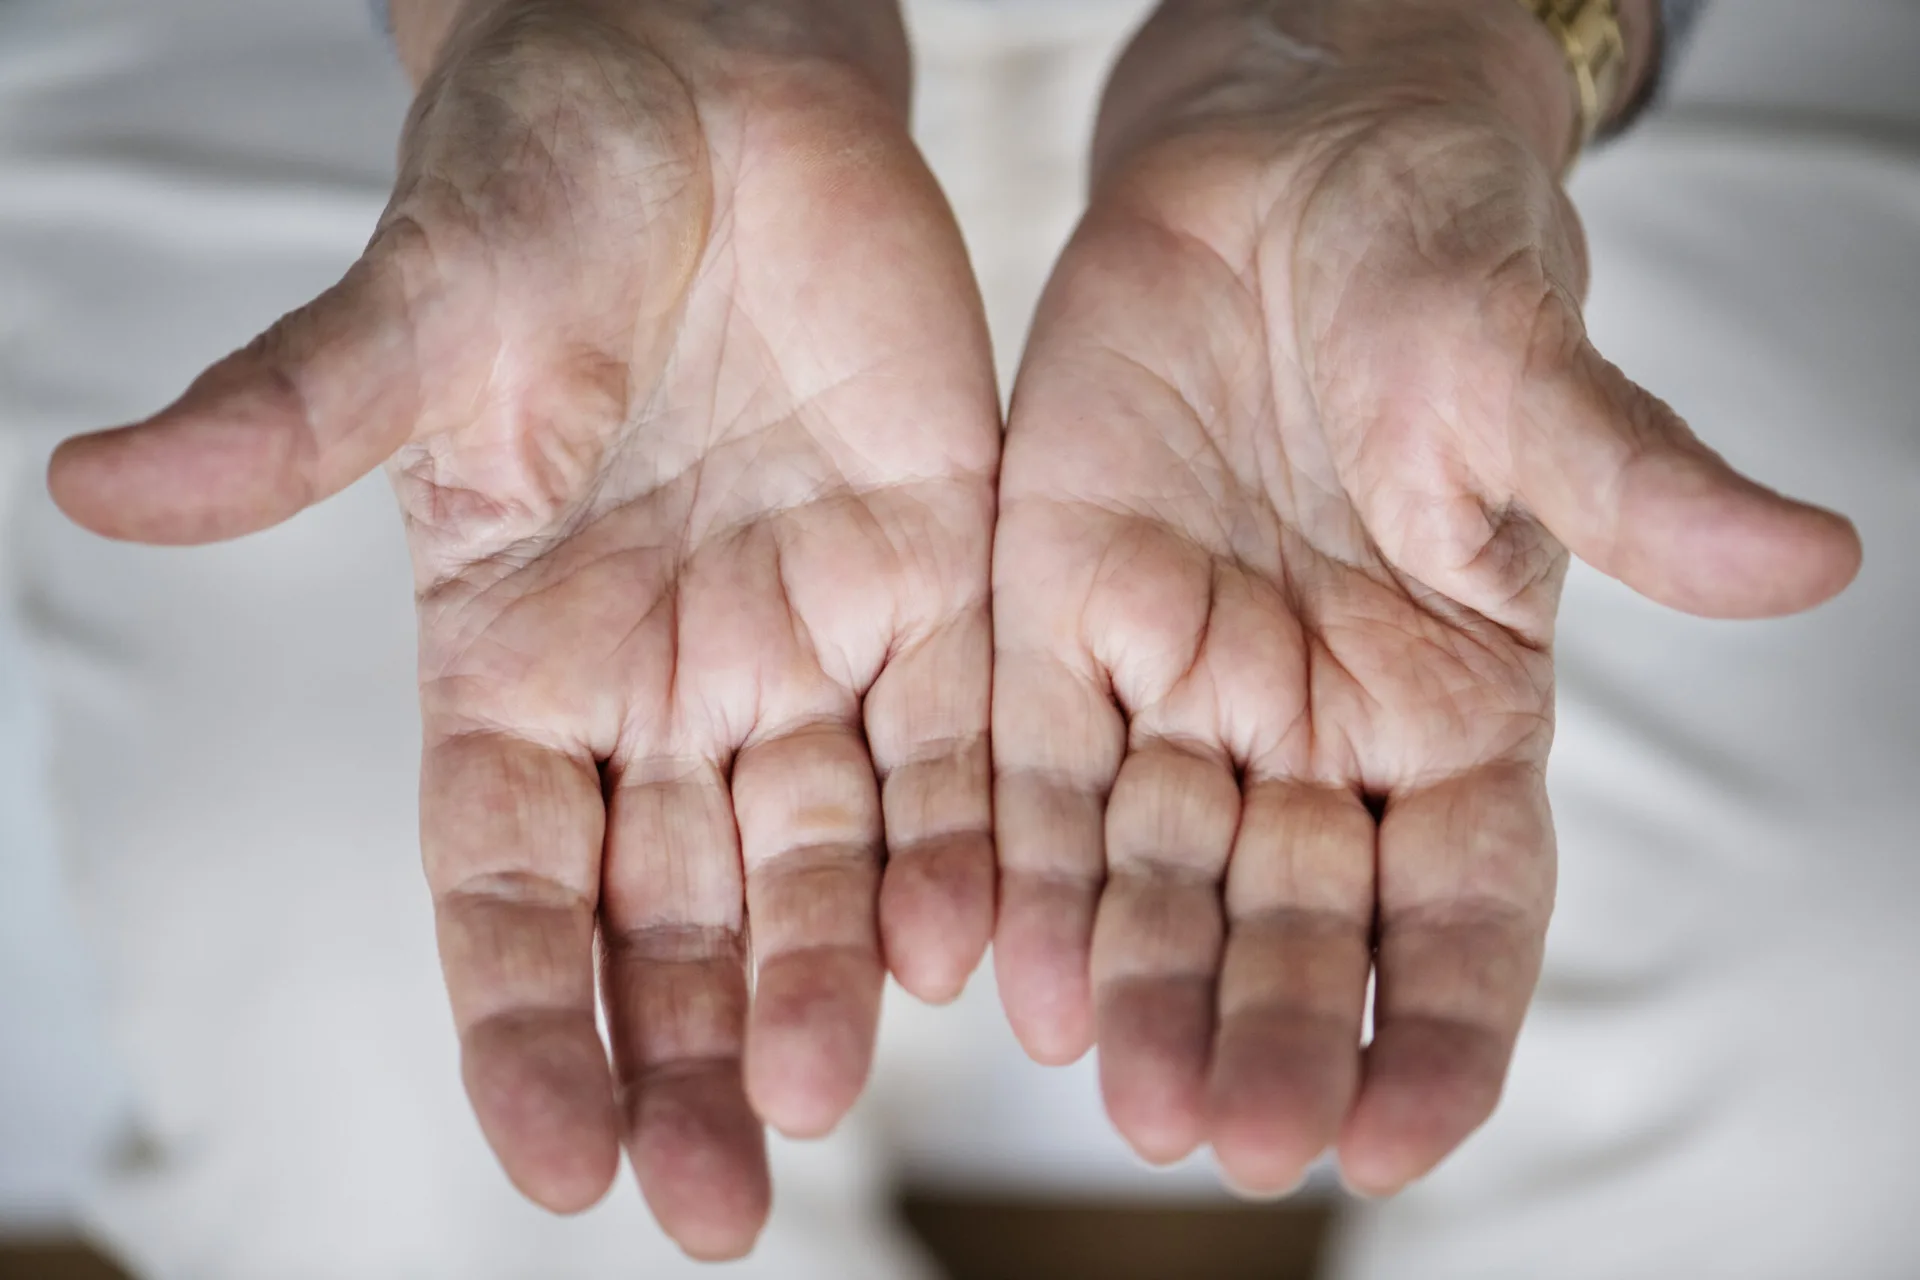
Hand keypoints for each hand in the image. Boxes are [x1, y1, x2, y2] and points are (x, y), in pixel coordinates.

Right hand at [49, 0, 998, 1255]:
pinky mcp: (930, 577)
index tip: (556, 1155)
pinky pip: (949, 738)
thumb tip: (93, 484)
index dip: (527, 1016)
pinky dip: (958, 842)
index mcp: (514, 654)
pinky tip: (971, 945)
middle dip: (688, 1056)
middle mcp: (658, 683)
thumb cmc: (543, 182)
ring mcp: (799, 642)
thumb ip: (305, 414)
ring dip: (827, 980)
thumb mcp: (431, 306)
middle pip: (670, 911)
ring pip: (816, 854)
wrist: (714, 84)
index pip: (509, 879)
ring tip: (837, 1098)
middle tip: (717, 1204)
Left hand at [991, 0, 1859, 1197]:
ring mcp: (1182, 682)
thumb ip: (1628, 487)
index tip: (1401, 1138)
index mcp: (1455, 703)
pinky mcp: (1062, 618)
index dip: (1438, 1021)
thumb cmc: (1432, 268)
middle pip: (1295, 919)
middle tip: (1231, 1142)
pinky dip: (1026, 867)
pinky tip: (1009, 971)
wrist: (1278, 171)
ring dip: (1139, 984)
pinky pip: (1038, 766)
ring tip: (1125, 1099)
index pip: (1461, 904)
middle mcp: (1315, 727)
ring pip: (1158, 869)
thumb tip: (1811, 555)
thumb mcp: (1523, 378)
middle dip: (1268, 1030)